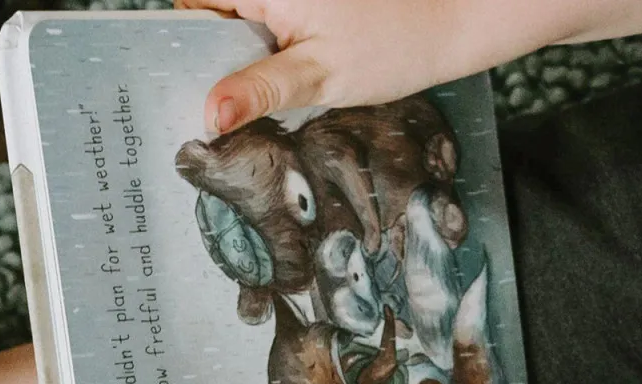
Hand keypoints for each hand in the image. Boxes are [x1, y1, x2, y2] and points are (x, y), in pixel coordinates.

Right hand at [172, 0, 641, 131]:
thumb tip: (206, 116)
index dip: (182, 47)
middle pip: (213, 16)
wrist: (461, 18)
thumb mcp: (319, 77)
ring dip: (238, 65)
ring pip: (238, 24)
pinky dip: (261, 57)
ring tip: (246, 103)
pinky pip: (263, 28)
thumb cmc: (397, 42)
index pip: (193, 6)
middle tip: (216, 113)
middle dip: (211, 62)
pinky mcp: (304, 6)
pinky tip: (271, 86)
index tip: (180, 92)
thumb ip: (258, 92)